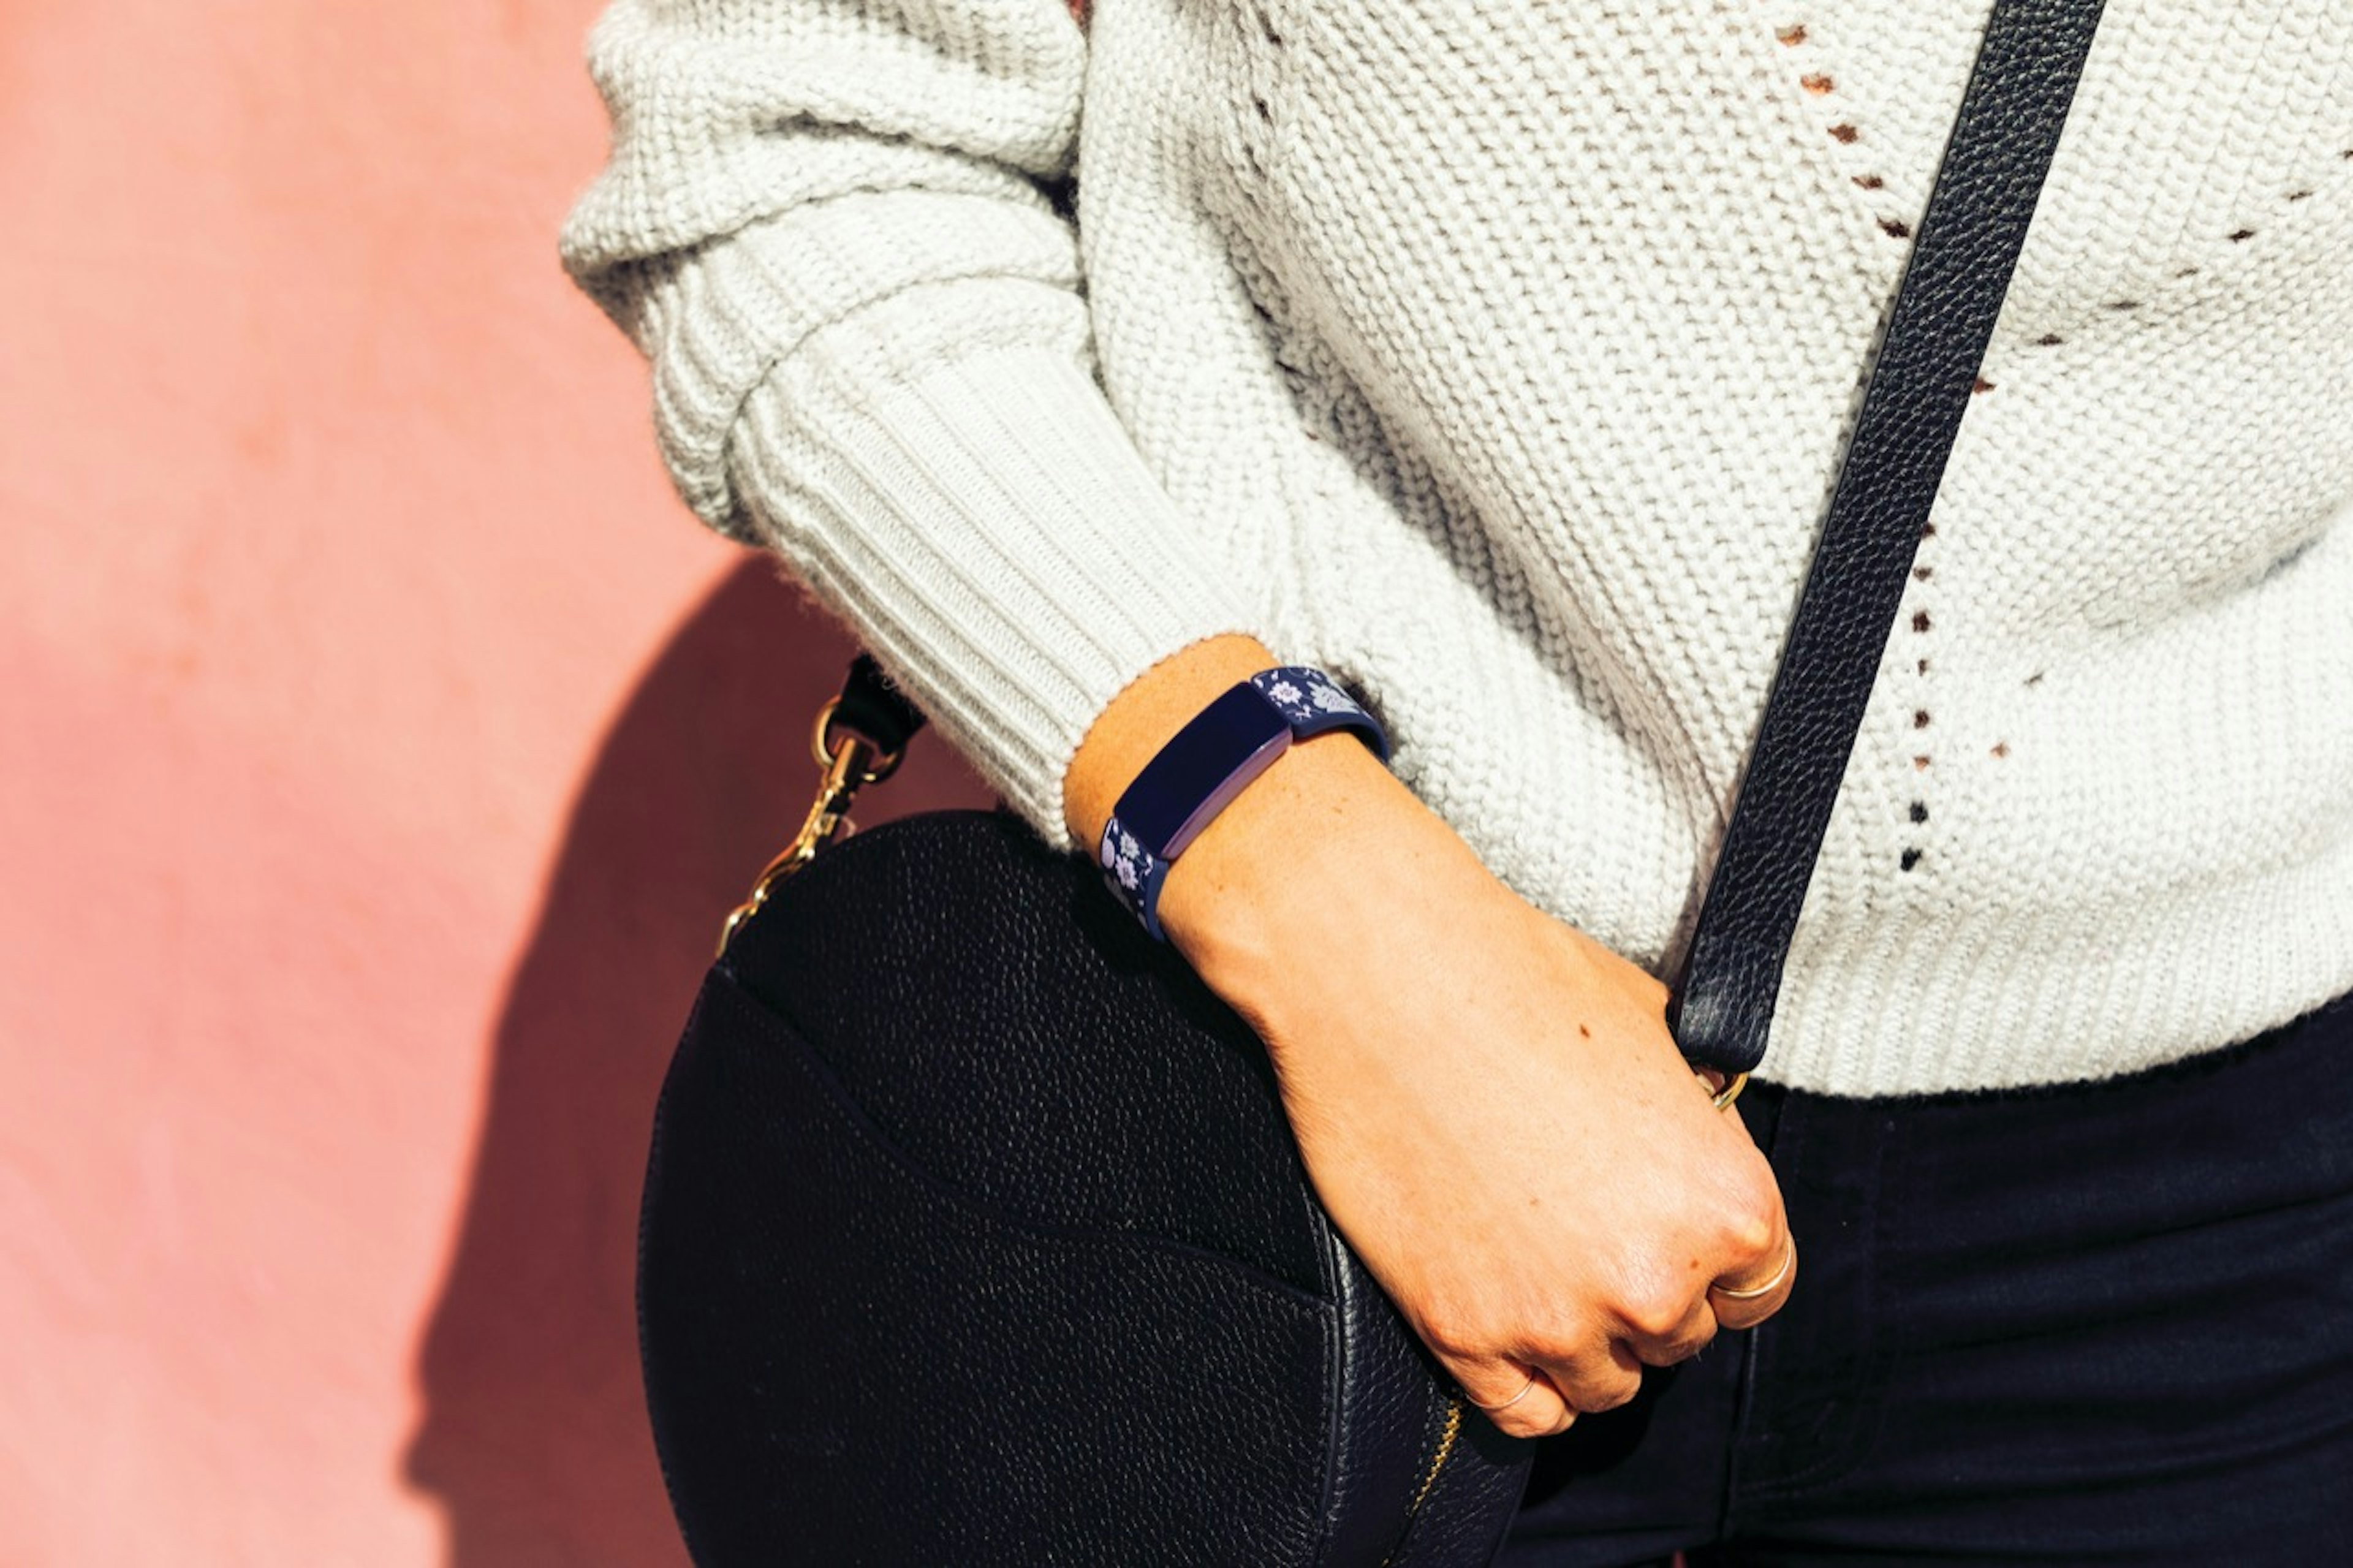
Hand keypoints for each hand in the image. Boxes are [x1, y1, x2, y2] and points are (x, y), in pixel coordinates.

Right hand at [1064, 636, 1795, 1438]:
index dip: (1714, 1259)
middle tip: (1583, 1224)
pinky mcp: (1463, 1333)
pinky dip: (1522, 1381)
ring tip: (1536, 1262)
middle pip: (1679, 1336)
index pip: (1760, 1287)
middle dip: (1640, 1287)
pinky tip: (1506, 1324)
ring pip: (1603, 1383)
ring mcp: (1557, 1319)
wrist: (1383, 975)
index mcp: (1729, 1204)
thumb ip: (1695, 1111)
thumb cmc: (1516, 977)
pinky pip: (1522, 1411)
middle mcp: (1657, 1279)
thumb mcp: (1655, 1028)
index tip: (1669, 1232)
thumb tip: (1699, 1130)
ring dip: (1580, 1338)